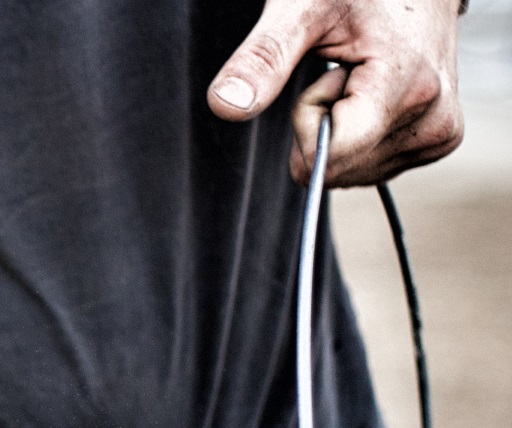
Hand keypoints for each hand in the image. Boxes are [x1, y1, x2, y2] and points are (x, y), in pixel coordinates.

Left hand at [207, 0, 463, 186]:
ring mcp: (439, 135)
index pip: (328, 158)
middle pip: (333, 169)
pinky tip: (374, 92)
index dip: (306, 122)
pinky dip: (358, 135)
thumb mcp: (301, 9)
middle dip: (320, 124)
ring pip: (347, 173)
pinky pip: (367, 168)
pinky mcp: (436, 142)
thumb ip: (264, 58)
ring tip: (361, 75)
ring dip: (338, 129)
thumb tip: (225, 106)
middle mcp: (434, 119)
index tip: (322, 77)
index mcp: (409, 87)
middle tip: (342, 70)